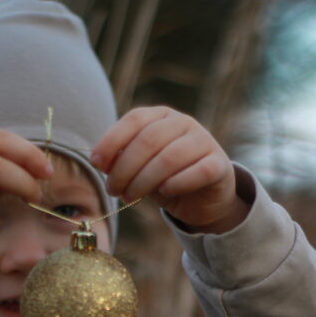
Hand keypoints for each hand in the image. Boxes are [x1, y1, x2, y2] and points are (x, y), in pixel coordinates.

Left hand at [91, 106, 248, 233]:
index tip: (96, 164)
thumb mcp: (139, 169)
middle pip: (148, 140)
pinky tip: (164, 192)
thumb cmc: (165, 180)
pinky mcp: (219, 165)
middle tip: (113, 190)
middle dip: (124, 168)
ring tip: (130, 197)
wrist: (202, 200)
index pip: (134, 119)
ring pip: (169, 158)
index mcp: (162, 116)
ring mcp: (204, 141)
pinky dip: (177, 183)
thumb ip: (122, 160)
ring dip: (143, 181)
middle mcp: (184, 122)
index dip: (111, 141)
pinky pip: (198, 172)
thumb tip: (99, 161)